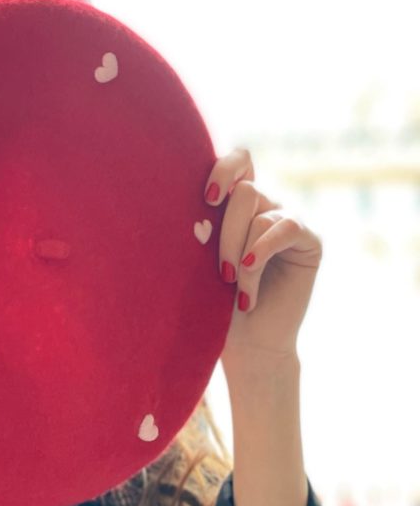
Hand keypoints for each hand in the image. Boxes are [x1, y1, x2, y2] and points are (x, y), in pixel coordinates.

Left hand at [203, 147, 322, 366]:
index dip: (224, 169)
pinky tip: (248, 278)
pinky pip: (286, 227)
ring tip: (233, 286)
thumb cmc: (215, 305)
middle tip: (219, 273)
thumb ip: (204, 228)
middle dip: (225, 233)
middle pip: (244, 191)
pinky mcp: (310, 241)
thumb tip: (195, 210)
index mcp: (237, 205)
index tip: (206, 199)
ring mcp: (289, 221)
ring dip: (239, 251)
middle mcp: (266, 206)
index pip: (240, 161)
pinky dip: (261, 251)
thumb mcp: (202, 261)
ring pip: (260, 211)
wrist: (246, 344)